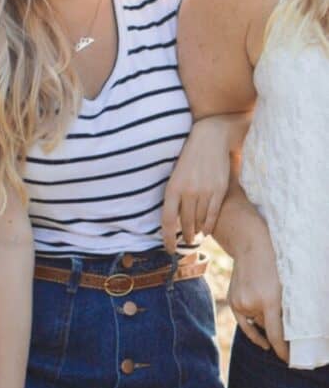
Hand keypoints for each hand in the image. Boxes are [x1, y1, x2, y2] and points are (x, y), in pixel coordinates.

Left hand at [162, 116, 232, 252]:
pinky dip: (208, 226)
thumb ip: (174, 195)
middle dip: (184, 236)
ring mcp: (205, 191)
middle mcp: (188, 191)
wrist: (210, 139)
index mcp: (173, 187)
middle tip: (185, 242)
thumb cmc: (190, 158)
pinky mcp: (219, 190)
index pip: (167, 220)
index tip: (168, 248)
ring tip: (194, 236)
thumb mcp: (176, 175)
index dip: (167, 238)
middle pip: (185, 223)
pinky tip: (206, 231)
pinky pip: (213, 214)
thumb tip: (172, 219)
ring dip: (196, 231)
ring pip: (199, 221)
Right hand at [228, 220, 288, 362]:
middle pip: (266, 326)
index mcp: (269, 299)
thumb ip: (283, 307)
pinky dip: (253, 330)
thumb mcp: (285, 285)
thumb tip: (285, 330)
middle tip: (285, 320)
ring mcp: (239, 302)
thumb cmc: (274, 262)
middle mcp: (251, 303)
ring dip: (264, 320)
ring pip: (256, 321)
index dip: (283, 351)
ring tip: (268, 300)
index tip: (289, 361)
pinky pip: (244, 322)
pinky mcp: (232, 300)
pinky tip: (262, 342)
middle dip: (276, 326)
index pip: (276, 334)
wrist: (251, 244)